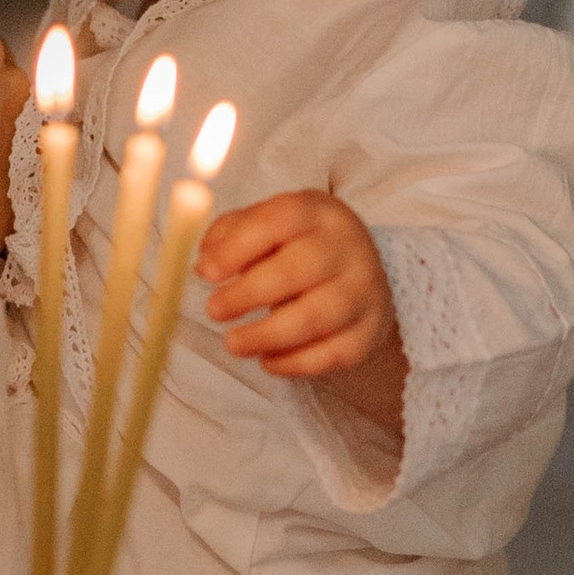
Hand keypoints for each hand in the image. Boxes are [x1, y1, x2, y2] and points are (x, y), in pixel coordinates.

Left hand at [201, 189, 403, 437]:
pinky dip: (294, 363)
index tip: (207, 273)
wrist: (358, 273)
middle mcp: (347, 246)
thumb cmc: (296, 247)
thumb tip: (204, 266)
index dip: (239, 248)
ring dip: (267, 335)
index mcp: (316, 211)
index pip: (279, 221)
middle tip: (214, 311)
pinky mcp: (369, 331)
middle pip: (298, 269)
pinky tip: (268, 360)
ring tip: (234, 343)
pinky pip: (331, 354)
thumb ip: (228, 237)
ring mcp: (364, 289)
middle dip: (248, 295)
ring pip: (315, 318)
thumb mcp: (265, 225)